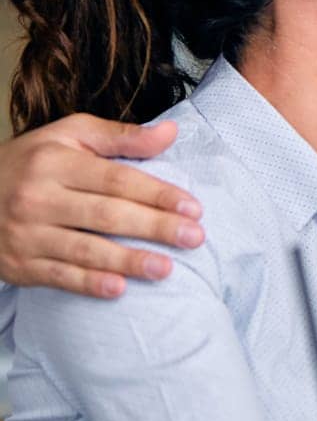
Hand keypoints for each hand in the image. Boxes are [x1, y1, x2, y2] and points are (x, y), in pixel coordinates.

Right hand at [0, 115, 203, 297]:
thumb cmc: (31, 162)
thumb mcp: (68, 136)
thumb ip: (120, 136)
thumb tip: (171, 132)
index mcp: (54, 163)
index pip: (116, 180)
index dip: (157, 194)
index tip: (194, 208)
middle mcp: (38, 198)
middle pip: (107, 215)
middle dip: (155, 227)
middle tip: (195, 238)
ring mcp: (26, 234)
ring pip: (85, 250)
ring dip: (128, 261)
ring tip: (167, 268)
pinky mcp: (18, 265)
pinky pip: (58, 277)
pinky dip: (89, 284)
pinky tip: (119, 289)